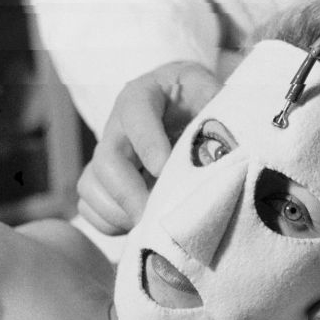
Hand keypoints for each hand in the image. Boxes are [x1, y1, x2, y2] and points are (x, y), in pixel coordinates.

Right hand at [76, 60, 219, 233]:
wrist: (183, 109)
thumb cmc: (201, 102)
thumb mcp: (212, 94)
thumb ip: (218, 114)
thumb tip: (231, 149)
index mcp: (144, 95)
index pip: (136, 113)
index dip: (148, 144)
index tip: (165, 171)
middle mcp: (116, 125)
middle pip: (106, 160)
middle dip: (131, 194)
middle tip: (159, 216)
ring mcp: (105, 155)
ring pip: (91, 186)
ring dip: (120, 213)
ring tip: (153, 224)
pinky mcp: (100, 181)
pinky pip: (89, 207)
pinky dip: (111, 223)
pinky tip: (141, 225)